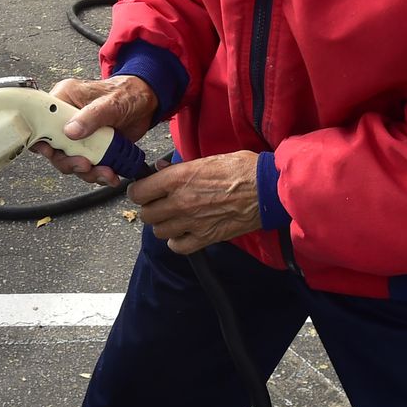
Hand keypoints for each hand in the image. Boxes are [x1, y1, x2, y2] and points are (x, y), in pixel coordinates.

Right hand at [29, 75, 158, 187]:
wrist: (146, 103)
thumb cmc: (127, 93)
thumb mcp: (110, 102)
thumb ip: (90, 116)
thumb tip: (70, 131)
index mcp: (64, 100)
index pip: (40, 120)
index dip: (40, 138)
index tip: (50, 151)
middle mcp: (67, 119)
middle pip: (54, 147)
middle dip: (69, 161)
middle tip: (85, 164)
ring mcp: (80, 136)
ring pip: (71, 160)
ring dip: (87, 171)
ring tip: (105, 172)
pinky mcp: (92, 148)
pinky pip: (88, 166)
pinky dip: (99, 174)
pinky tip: (111, 174)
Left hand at [128, 152, 260, 253]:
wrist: (267, 189)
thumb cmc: (242, 169)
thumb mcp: (206, 159)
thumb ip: (179, 167)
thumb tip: (160, 169)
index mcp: (178, 178)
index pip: (138, 192)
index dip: (138, 191)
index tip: (143, 190)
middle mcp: (180, 202)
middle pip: (146, 214)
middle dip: (150, 208)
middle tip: (160, 203)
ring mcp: (192, 222)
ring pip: (159, 231)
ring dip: (164, 224)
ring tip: (174, 217)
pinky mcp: (206, 238)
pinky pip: (178, 247)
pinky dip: (177, 242)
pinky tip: (184, 232)